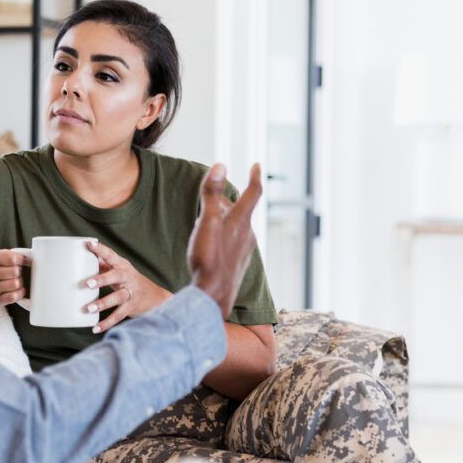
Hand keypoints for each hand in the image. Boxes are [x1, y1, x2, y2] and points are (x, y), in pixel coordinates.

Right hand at [0, 249, 27, 306]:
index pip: (11, 258)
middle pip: (14, 272)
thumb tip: (29, 260)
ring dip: (19, 282)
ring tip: (15, 280)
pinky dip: (19, 292)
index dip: (20, 260)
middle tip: (16, 272)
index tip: (20, 262)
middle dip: (19, 271)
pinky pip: (14, 296)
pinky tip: (17, 289)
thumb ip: (12, 255)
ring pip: (15, 284)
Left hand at [84, 241, 173, 332]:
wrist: (156, 297)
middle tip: (88, 284)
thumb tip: (83, 255)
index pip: (111, 255)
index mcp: (122, 266)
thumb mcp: (119, 269)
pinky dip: (107, 323)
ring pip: (118, 297)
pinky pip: (119, 315)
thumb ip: (104, 264)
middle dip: (102, 279)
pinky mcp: (132, 307)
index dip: (101, 250)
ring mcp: (131, 293)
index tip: (90, 244)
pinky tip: (95, 328)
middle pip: (116, 276)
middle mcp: (128, 277)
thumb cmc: (130, 280)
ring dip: (104, 303)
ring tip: (90, 309)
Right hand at [187, 163, 261, 317]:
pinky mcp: (238, 264)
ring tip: (207, 223)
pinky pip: (233, 243)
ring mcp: (244, 251)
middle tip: (213, 198)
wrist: (213, 297)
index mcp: (241, 221)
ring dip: (224, 220)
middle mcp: (247, 235)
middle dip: (227, 201)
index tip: (256, 165)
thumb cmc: (208, 258)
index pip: (253, 193)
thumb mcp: (207, 222)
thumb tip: (220, 166)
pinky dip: (224, 237)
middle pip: (240, 210)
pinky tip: (212, 246)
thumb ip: (212, 194)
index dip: (254, 177)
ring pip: (236, 227)